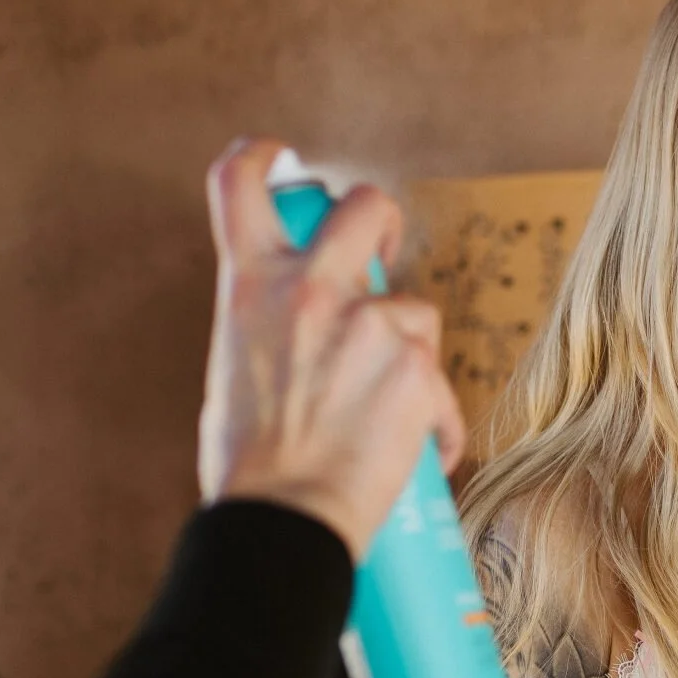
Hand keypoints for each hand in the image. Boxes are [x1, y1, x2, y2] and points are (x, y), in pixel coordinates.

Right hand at [196, 138, 467, 558]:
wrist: (282, 520)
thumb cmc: (250, 466)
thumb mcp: (236, 370)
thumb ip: (269, 327)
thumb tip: (297, 329)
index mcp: (248, 285)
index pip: (238, 183)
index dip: (260, 156)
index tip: (278, 157)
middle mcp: (308, 287)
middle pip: (366, 205)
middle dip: (382, 222)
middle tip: (384, 255)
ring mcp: (368, 323)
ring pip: (416, 311)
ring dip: (409, 354)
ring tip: (384, 416)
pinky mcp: (417, 366)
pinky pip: (441, 383)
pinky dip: (435, 420)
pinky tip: (420, 452)